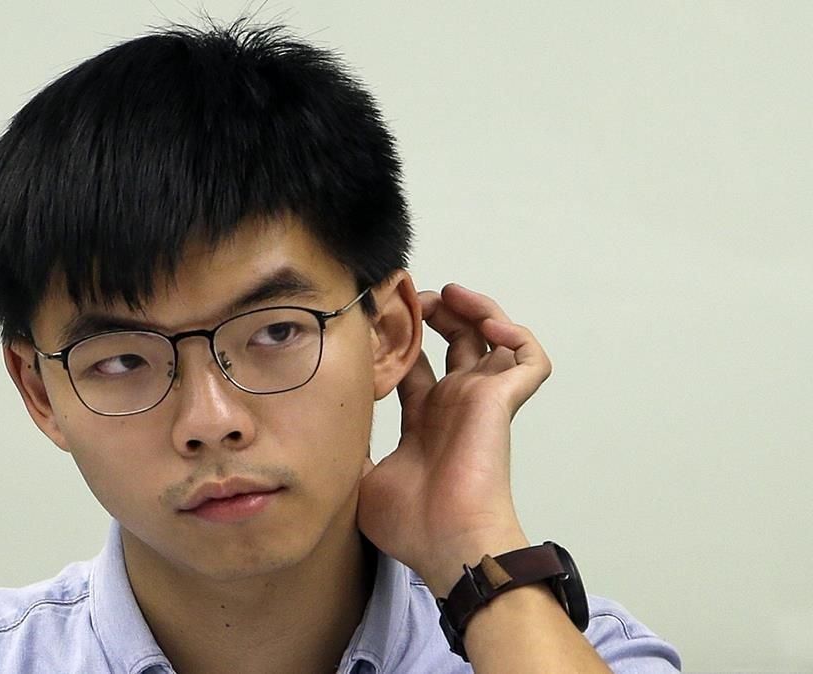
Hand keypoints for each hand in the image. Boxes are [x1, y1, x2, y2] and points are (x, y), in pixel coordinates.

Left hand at [357, 283, 550, 596]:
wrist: (447, 542)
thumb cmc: (412, 525)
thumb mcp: (358, 480)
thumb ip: (346, 450)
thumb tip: (317, 435)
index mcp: (425, 422)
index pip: (417, 368)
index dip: (402, 342)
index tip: (378, 319)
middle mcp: (455, 406)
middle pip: (456, 343)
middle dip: (437, 314)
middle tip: (413, 297)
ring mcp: (481, 402)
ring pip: (494, 340)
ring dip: (476, 310)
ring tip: (448, 295)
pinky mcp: (502, 401)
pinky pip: (529, 359)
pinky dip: (517, 336)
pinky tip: (487, 325)